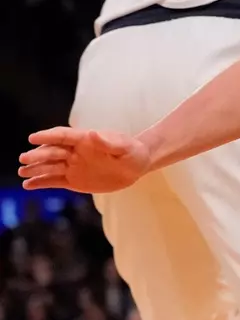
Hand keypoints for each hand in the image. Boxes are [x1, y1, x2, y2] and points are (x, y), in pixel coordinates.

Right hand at [18, 128, 152, 192]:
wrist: (136, 165)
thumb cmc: (132, 152)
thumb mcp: (124, 147)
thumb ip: (109, 143)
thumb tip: (93, 134)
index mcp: (84, 139)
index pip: (63, 136)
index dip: (48, 136)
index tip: (32, 138)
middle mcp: (74, 152)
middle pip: (52, 152)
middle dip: (38, 155)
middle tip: (24, 159)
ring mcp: (72, 166)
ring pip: (50, 167)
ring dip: (36, 169)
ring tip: (22, 172)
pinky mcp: (73, 180)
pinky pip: (55, 181)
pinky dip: (41, 182)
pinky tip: (28, 185)